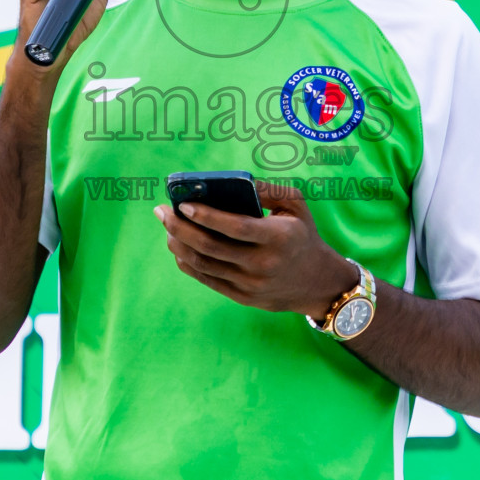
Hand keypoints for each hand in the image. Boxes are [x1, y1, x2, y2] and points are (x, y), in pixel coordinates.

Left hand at [154, 182, 358, 320]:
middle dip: (180, 228)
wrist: (317, 282)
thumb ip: (268, 189)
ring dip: (179, 245)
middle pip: (211, 247)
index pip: (235, 227)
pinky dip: (188, 264)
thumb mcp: (296, 206)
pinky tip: (178, 247)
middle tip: (162, 212)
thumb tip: (234, 181)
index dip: (207, 216)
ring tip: (167, 227)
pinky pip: (207, 280)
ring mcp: (250, 284)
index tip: (183, 204)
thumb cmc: (302, 235)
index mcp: (277, 237)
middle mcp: (262, 263)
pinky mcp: (242, 297)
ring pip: (204, 265)